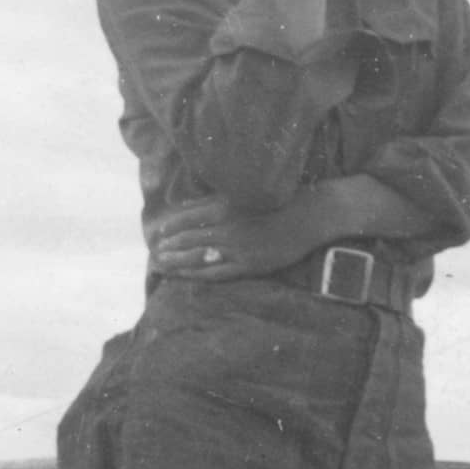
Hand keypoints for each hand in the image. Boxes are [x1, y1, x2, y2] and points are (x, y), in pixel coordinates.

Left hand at [150, 191, 324, 282]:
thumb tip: (188, 206)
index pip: (186, 219)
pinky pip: (217, 273)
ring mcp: (239, 248)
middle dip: (169, 248)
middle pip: (188, 240)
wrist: (313, 213)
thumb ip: (217, 199)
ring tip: (162, 265)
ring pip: (198, 258)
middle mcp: (228, 227)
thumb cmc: (281, 197)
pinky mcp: (251, 265)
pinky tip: (185, 277)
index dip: (170, 228)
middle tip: (156, 254)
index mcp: (225, 205)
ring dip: (176, 263)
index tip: (159, 234)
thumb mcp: (244, 191)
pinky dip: (197, 275)